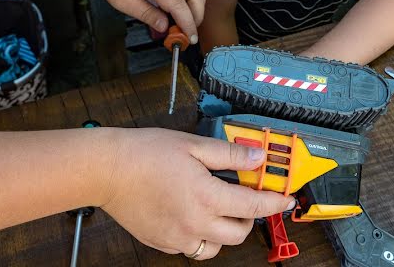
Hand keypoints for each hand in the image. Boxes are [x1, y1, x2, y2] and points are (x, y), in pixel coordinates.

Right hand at [101, 128, 295, 259]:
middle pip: (239, 233)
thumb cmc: (146, 153)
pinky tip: (193, 213)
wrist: (107, 170)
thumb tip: (257, 156)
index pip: (253, 206)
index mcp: (206, 197)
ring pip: (216, 246)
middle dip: (250, 217)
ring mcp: (178, 237)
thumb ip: (229, 154)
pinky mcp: (163, 244)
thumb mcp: (193, 145)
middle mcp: (195, 223)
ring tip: (217, 208)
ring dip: (225, 230)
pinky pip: (193, 247)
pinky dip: (201, 234)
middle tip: (244, 197)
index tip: (286, 199)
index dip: (275, 202)